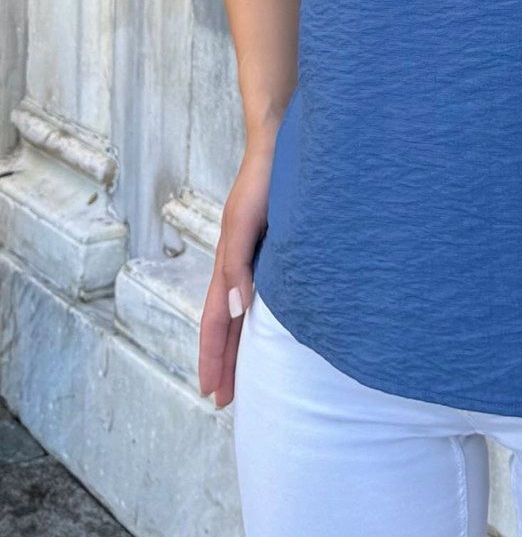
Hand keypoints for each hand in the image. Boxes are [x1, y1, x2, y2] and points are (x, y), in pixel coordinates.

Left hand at [197, 143, 271, 408]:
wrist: (281, 135)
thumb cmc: (288, 183)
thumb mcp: (285, 231)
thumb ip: (273, 264)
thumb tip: (256, 306)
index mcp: (243, 263)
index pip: (228, 319)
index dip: (224, 355)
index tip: (222, 391)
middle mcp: (234, 256)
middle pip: (221, 319)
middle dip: (220, 361)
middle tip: (219, 400)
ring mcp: (238, 239)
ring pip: (224, 299)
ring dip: (222, 341)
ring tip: (220, 377)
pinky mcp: (246, 219)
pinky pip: (239, 259)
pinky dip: (240, 287)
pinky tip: (242, 311)